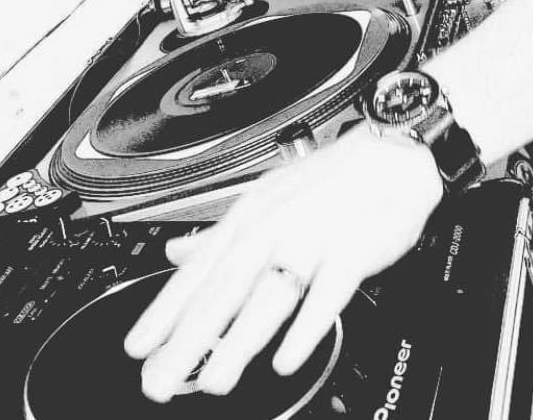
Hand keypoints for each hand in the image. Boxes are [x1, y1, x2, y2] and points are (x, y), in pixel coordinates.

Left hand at [123, 124, 443, 400]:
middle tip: (161, 380)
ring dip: (240, 338)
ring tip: (213, 380)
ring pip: (271, 292)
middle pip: (227, 286)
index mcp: (253, 214)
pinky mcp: (355, 249)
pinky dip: (306, 326)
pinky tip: (287, 358)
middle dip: (190, 337)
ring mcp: (316, 236)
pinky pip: (328, 292)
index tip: (139, 347)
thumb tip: (177, 254)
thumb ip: (221, 233)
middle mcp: (278, 225)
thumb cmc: (331, 180)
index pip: (201, 268)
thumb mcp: (268, 198)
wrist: (392, 153)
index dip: (166, 310)